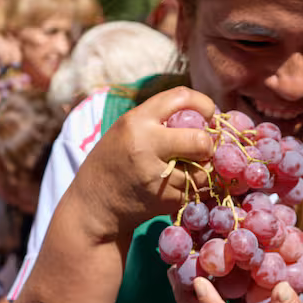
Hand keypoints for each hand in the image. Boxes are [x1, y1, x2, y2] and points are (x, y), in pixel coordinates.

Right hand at [70, 86, 214, 239]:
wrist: (93, 204)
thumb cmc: (115, 160)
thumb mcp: (127, 130)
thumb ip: (160, 121)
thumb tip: (207, 119)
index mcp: (136, 120)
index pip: (181, 97)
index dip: (203, 104)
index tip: (208, 115)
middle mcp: (145, 145)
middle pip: (200, 140)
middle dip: (208, 144)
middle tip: (202, 148)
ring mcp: (155, 175)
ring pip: (202, 171)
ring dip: (200, 171)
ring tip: (181, 170)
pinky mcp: (163, 199)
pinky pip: (194, 190)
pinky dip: (191, 189)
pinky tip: (171, 186)